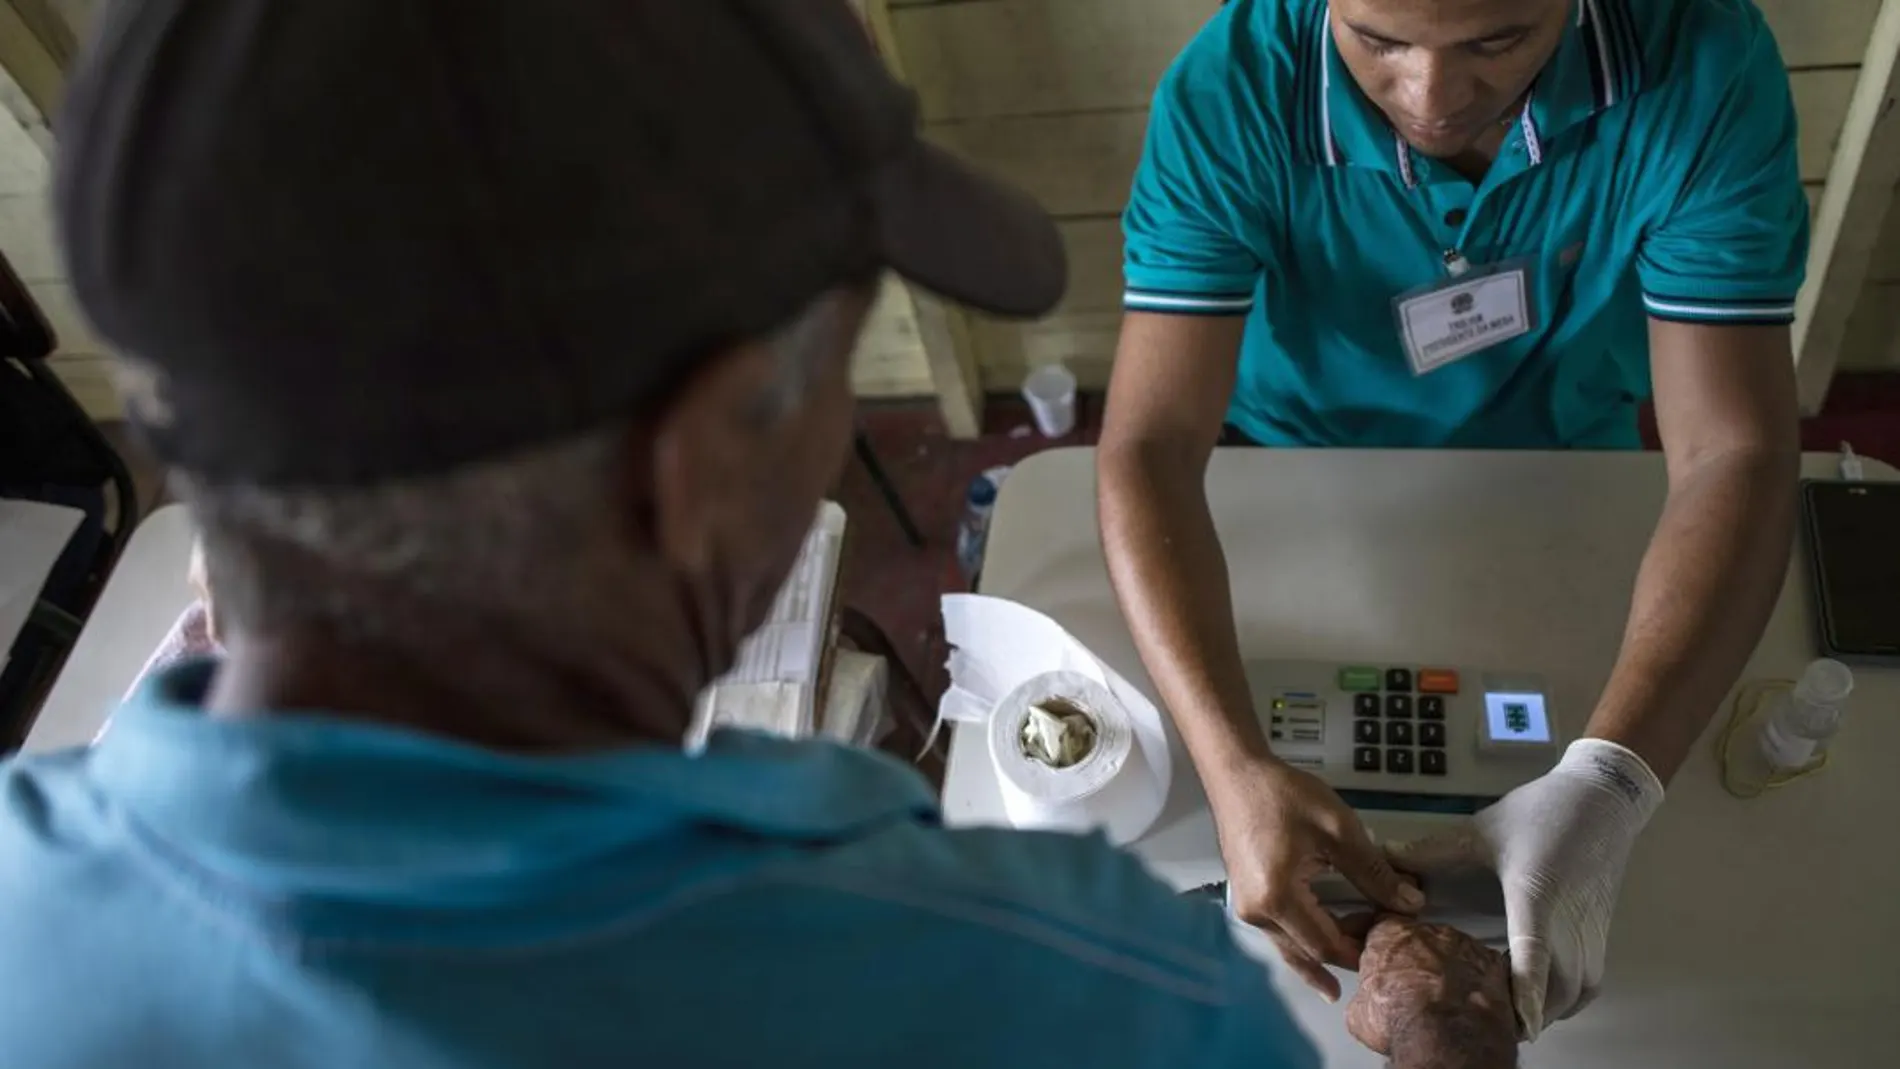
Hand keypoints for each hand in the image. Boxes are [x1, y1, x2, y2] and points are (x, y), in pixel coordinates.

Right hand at [1210, 757, 1423, 1000]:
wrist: (1237, 774)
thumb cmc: (1283, 796)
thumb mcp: (1338, 829)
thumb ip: (1374, 872)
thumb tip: (1411, 904)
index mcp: (1277, 899)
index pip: (1327, 946)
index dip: (1363, 949)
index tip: (1393, 941)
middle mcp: (1257, 914)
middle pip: (1308, 953)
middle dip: (1347, 953)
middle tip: (1384, 946)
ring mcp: (1247, 909)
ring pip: (1292, 948)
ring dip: (1327, 951)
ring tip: (1360, 961)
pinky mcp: (1247, 899)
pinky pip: (1281, 933)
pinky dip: (1307, 941)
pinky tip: (1322, 952)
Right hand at [1340, 913, 1514, 1067]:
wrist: (1446, 1037)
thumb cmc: (1401, 1019)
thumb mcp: (1359, 1011)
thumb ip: (1365, 992)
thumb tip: (1366, 1003)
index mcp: (1389, 934)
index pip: (1381, 927)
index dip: (1382, 946)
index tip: (1381, 963)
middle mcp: (1428, 931)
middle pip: (1421, 937)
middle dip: (1418, 957)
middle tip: (1414, 988)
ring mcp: (1463, 944)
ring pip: (1454, 949)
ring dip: (1450, 968)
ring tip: (1445, 1000)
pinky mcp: (1492, 963)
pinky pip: (1484, 966)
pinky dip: (1479, 980)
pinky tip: (1472, 1002)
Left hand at [1388, 739, 1664, 1039]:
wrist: (1602, 800)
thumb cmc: (1544, 813)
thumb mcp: (1479, 831)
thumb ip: (1428, 852)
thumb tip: (1382, 857)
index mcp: (1536, 894)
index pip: (1534, 951)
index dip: (1524, 990)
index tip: (1514, 1020)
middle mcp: (1569, 919)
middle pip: (1558, 989)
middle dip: (1526, 1015)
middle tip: (1486, 1021)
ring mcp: (1590, 930)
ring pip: (1576, 993)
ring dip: (1545, 1010)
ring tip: (1507, 1015)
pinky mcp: (1600, 934)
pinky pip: (1588, 984)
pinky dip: (1565, 1000)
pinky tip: (1539, 998)